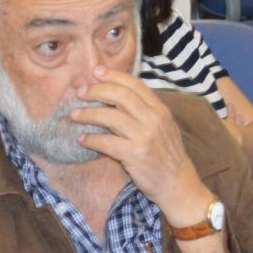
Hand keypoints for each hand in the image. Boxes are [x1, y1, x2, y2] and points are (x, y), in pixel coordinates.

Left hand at [73, 67, 214, 224]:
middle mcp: (154, 118)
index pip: (135, 85)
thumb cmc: (166, 154)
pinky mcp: (135, 154)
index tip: (96, 71)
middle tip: (80, 92)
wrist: (177, 182)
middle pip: (121, 95)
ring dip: (89, 113)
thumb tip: (117, 97)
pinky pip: (107, 142)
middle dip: (97, 90)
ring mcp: (145, 136)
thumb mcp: (162, 126)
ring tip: (74, 114)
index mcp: (160, 109)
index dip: (114, 76)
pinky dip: (92, 139)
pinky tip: (82, 139)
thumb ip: (144, 112)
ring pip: (111, 116)